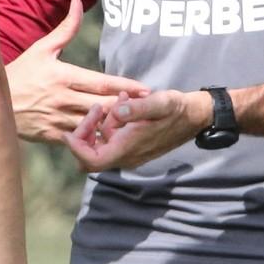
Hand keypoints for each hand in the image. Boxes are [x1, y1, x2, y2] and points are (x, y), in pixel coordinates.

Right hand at [5, 0, 148, 142]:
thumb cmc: (22, 71)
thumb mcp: (42, 48)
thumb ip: (66, 28)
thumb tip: (78, 2)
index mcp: (64, 76)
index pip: (102, 83)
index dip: (126, 86)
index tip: (146, 88)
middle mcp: (63, 99)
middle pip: (104, 106)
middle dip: (127, 107)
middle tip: (149, 107)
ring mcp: (58, 120)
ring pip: (94, 126)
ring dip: (114, 125)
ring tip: (136, 123)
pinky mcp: (53, 136)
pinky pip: (80, 139)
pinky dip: (95, 138)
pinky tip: (111, 138)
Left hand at [64, 90, 211, 170]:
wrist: (194, 116)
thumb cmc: (176, 109)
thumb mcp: (159, 103)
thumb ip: (138, 108)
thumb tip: (118, 111)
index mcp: (128, 148)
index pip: (92, 160)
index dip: (76, 149)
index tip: (69, 130)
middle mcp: (126, 156)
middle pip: (90, 157)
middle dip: (85, 135)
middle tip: (95, 109)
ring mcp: (129, 153)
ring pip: (99, 148)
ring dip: (98, 127)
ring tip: (112, 103)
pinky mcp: (132, 146)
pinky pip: (110, 142)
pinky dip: (108, 125)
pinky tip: (120, 106)